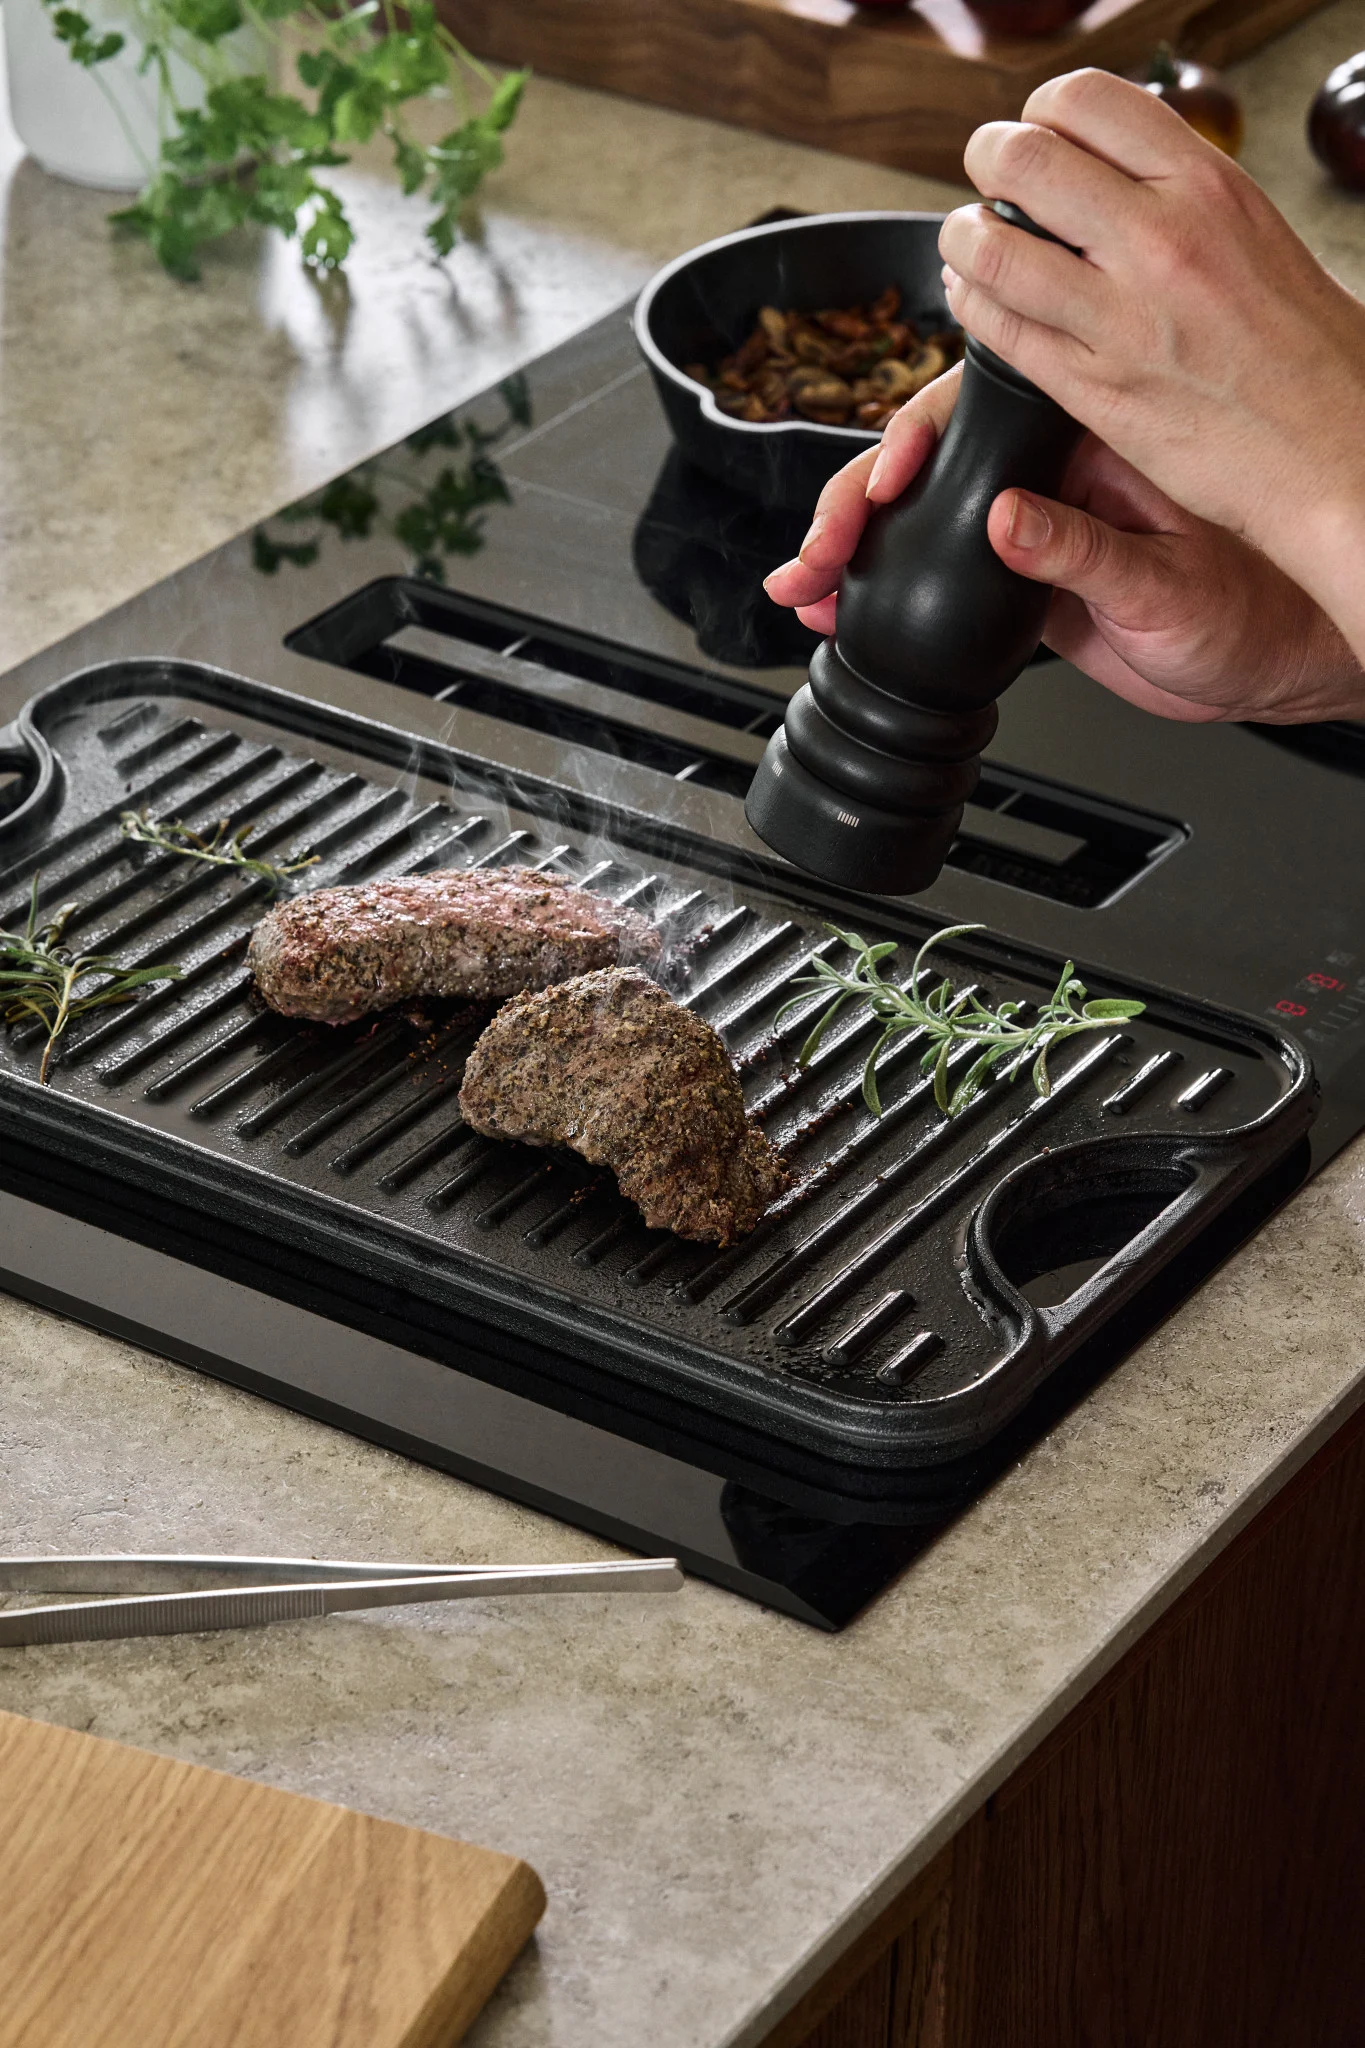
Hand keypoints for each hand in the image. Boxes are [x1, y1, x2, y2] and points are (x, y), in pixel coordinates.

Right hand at [763, 369, 1364, 723]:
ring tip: (805, 583)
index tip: (886, 479)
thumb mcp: (1167, 587)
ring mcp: (1026, 524)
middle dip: (857, 503)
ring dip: (850, 547)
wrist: (1263, 670)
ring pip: (915, 518)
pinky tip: (833, 607)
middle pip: (927, 462)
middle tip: (822, 548)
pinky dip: (874, 591)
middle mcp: (1051, 472)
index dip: (916, 439)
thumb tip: (1007, 523)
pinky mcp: (1012, 579)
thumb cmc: (1248, 613)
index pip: (982, 410)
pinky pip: (927, 574)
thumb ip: (1084, 553)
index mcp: (1094, 441)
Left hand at [935, 70, 1364, 653]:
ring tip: (967, 242)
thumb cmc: (1302, 347)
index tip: (1034, 130)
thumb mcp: (1253, 229)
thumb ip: (1177, 192)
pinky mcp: (1094, 390)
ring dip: (963, 240)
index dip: (1040, 111)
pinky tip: (977, 300)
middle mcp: (1160, 242)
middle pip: (1024, 161)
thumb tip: (1105, 167)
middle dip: (988, 162)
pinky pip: (1000, 332)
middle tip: (986, 179)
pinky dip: (972, 307)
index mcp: (1207, 186)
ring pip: (992, 250)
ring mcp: (1122, 319)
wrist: (1334, 444)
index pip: (1086, 102)